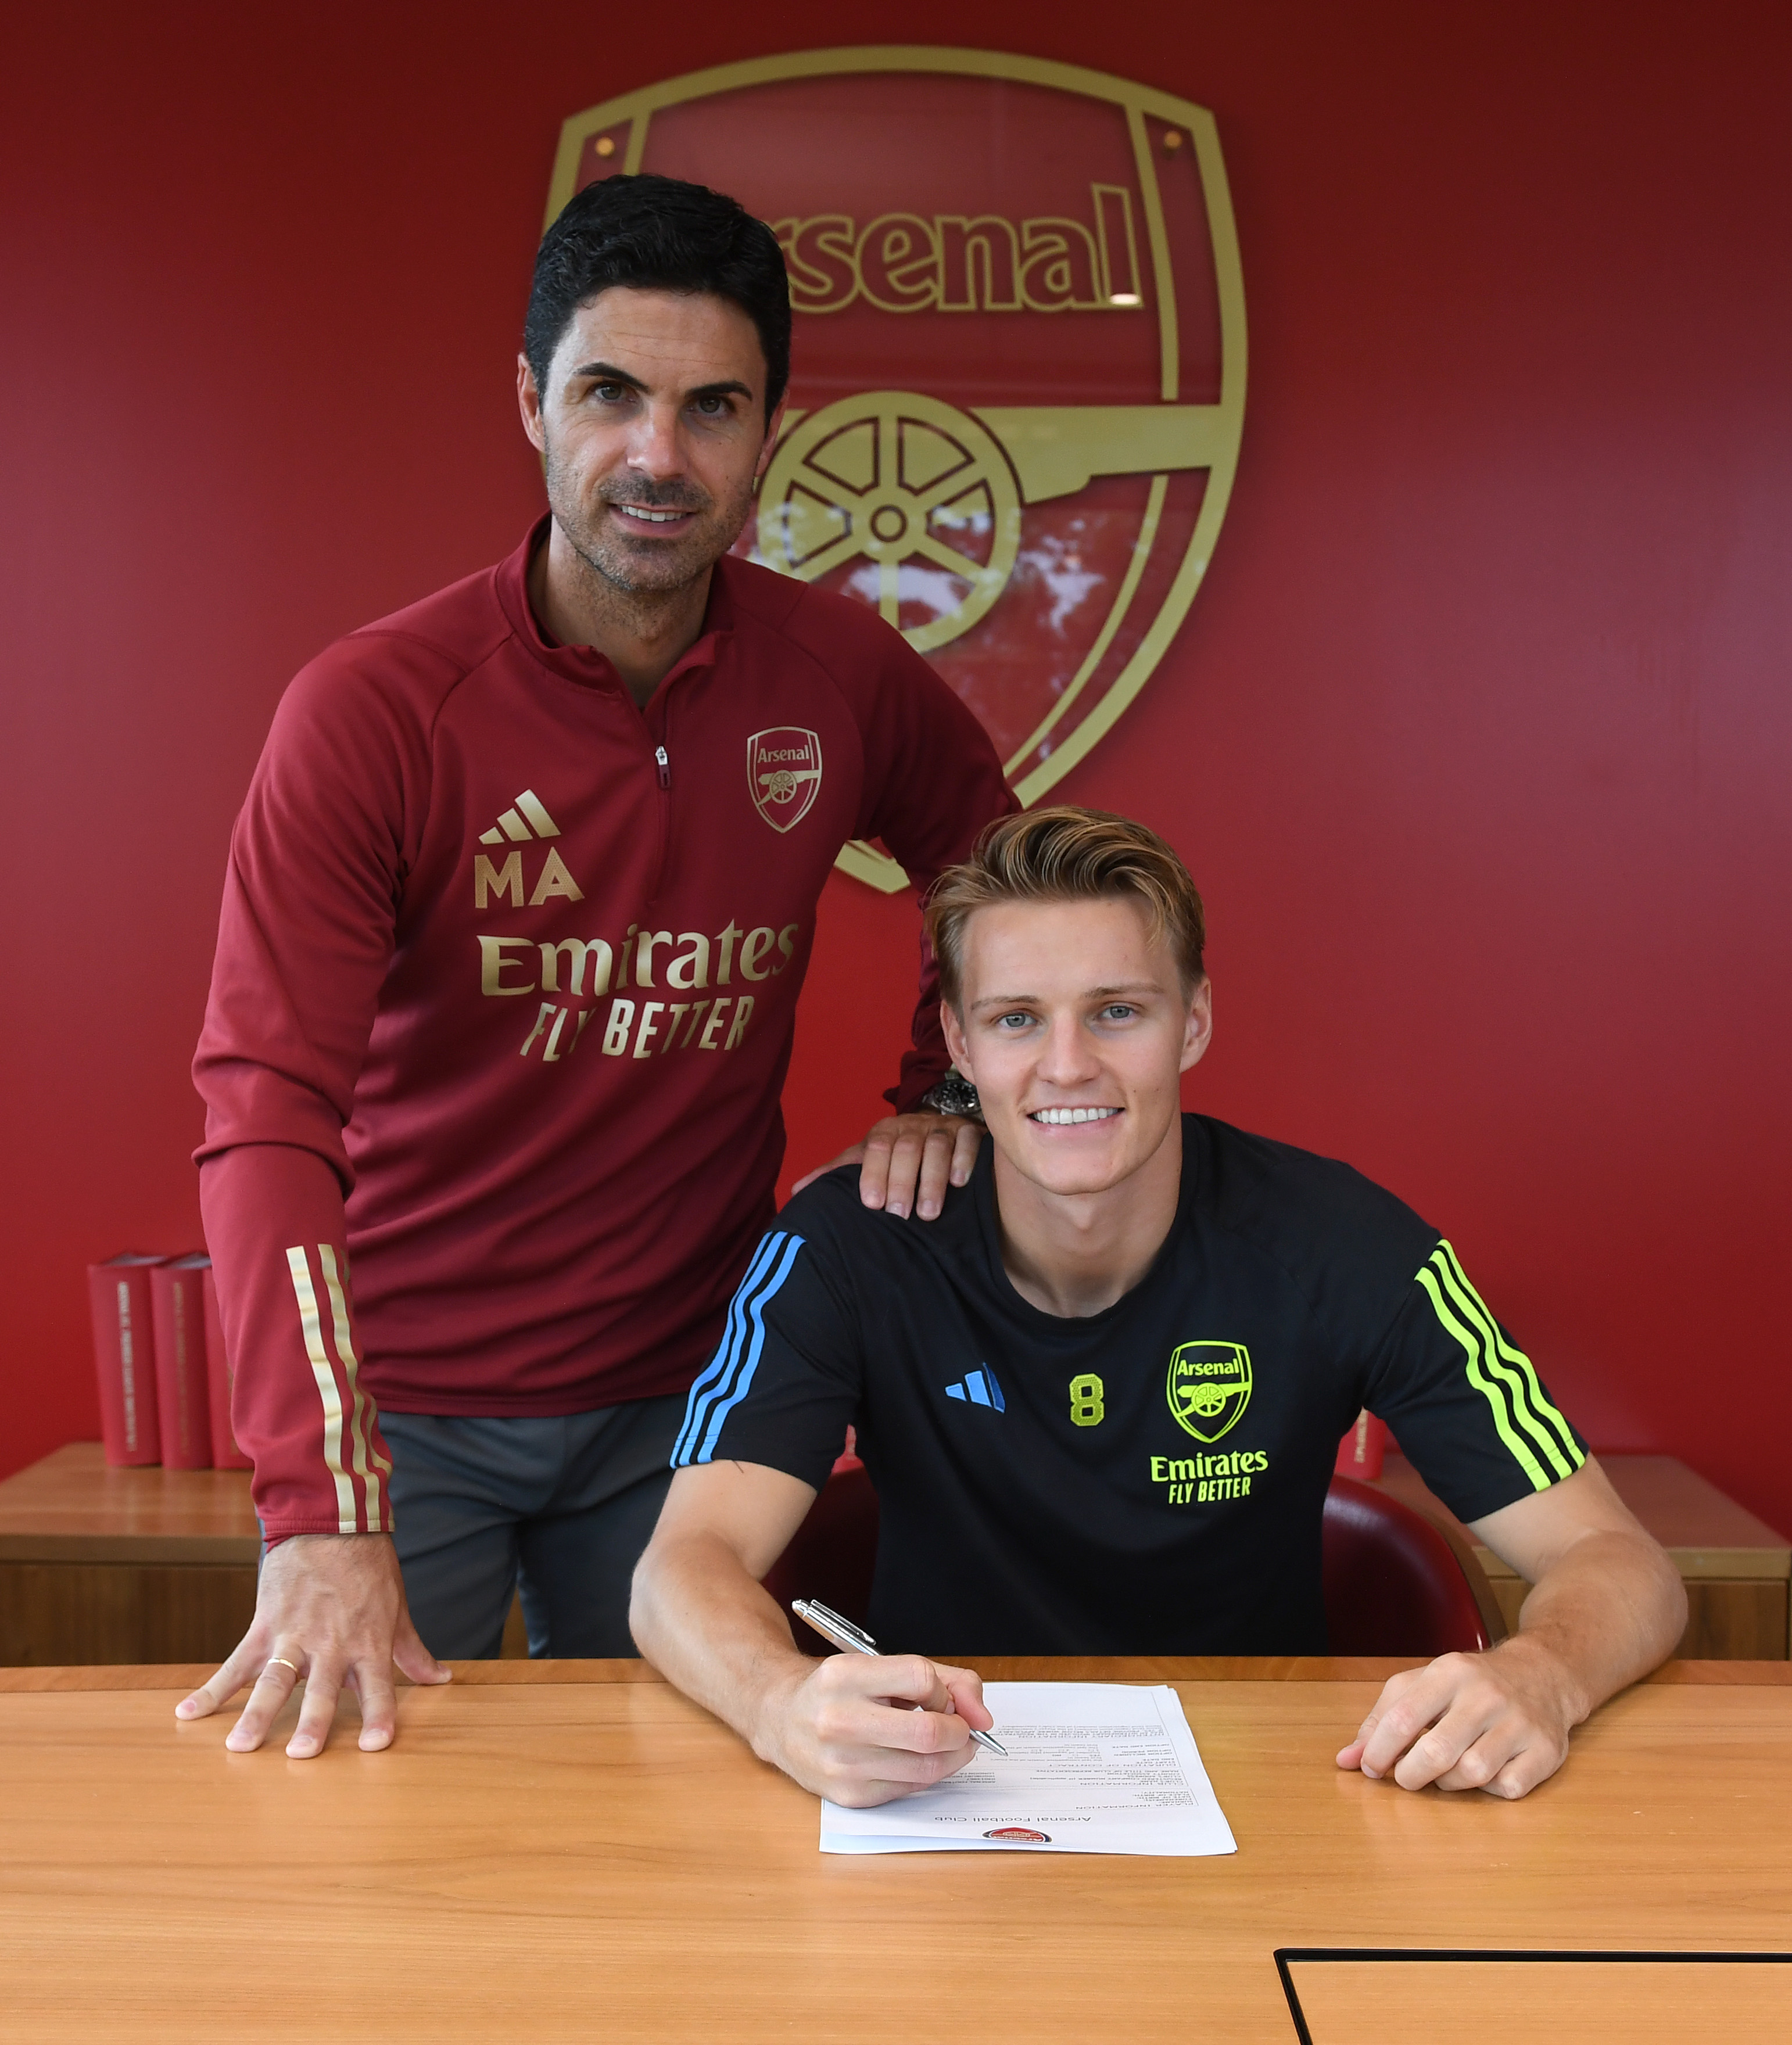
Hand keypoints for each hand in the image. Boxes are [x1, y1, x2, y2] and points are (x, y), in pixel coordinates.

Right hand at [174, 1532, 449, 1757]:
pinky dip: (211, 1688)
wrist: (333, 1524)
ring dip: (256, 1713)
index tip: (377, 1747)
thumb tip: (440, 1680)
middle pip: (323, 1691)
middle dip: (312, 1723)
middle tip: (301, 1755)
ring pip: (275, 1681)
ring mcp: (296, 1636)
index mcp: (368, 1644)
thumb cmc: (369, 1570)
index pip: (378, 1688)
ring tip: (240, 1746)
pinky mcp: (265, 1626)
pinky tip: (187, 1712)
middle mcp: (332, 1645)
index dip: (380, 1717)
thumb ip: (412, 1652)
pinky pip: (235, 1662)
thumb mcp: (396, 1610)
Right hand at [754, 1651, 994, 1805]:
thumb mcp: (880, 1666)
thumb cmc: (839, 1690)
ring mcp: (841, 1763)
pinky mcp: (848, 1796)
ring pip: (925, 1767)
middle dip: (960, 1730)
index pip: (921, 1678)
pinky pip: (909, 1789)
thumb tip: (983, 1715)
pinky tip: (917, 1760)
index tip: (940, 1696)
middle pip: (928, 1731)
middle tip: (961, 1728)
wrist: (780, 1719)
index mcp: (846, 1675)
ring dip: (951, 1756)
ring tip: (947, 1744)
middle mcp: (838, 1719)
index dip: (943, 1689)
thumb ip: (942, 1677)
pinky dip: (927, 1775)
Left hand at [790, 1112, 982, 1219]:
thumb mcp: (867, 1161)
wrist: (938, 1132)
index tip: (872, 1204)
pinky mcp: (971, 1132)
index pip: (874, 1149)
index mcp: (884, 1133)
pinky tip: (961, 1183)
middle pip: (905, 1149)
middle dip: (902, 1182)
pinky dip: (964, 1160)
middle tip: (900, 1215)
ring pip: (936, 1147)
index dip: (872, 1175)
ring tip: (928, 1213)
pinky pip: (969, 1141)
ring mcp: (943, 1127)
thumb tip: (796, 1193)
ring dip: (932, 1180)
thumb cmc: (897, 1156)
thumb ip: (837, 1174)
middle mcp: (912, 1126)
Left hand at [1336, 1637, 1586, 1797]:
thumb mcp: (1424, 1684)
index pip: (1403, 1717)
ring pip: (1472, 1773)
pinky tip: (1487, 1774)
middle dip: (1410, 1775)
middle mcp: (1486, 1694)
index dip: (1378, 1750)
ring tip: (1445, 1773)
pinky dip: (1491, 1790)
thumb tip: (1346, 1760)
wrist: (1544, 1674)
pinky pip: (1509, 1786)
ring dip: (1450, 1783)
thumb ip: (1383, 1718)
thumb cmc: (1471, 1685)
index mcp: (1449, 1671)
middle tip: (1406, 1778)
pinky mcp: (1547, 1750)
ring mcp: (1520, 1722)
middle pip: (1436, 1751)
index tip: (1369, 1767)